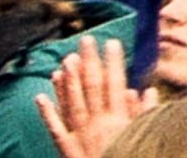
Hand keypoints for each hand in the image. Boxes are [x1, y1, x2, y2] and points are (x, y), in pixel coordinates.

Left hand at [41, 27, 141, 157]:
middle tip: (85, 39)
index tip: (112, 42)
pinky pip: (56, 130)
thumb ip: (145, 118)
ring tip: (65, 59)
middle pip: (92, 88)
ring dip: (68, 81)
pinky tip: (40, 95)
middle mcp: (98, 126)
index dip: (113, 63)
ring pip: (72, 103)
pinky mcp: (68, 152)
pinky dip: (47, 112)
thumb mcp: (146, 144)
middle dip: (88, 62)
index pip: (116, 85)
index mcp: (119, 123)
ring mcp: (80, 138)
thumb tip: (145, 92)